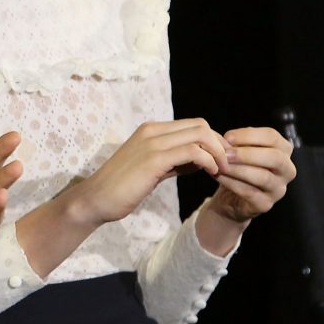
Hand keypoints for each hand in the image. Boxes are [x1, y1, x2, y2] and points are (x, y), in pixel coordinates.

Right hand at [72, 119, 228, 225]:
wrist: (97, 199)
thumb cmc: (123, 187)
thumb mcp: (153, 169)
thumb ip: (176, 161)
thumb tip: (202, 159)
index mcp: (151, 130)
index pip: (194, 124)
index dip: (213, 141)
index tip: (220, 161)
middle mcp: (153, 130)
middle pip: (201, 125)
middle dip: (220, 145)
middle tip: (226, 166)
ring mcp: (153, 143)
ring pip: (200, 134)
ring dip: (218, 153)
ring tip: (220, 171)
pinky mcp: (154, 159)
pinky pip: (193, 151)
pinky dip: (209, 161)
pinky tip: (210, 173)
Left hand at [207, 126, 295, 223]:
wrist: (230, 196)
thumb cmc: (238, 166)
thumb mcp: (238, 150)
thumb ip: (236, 143)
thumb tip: (226, 141)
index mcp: (282, 150)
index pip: (272, 137)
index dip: (249, 135)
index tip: (228, 137)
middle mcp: (286, 169)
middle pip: (275, 157)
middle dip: (248, 154)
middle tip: (226, 153)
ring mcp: (278, 189)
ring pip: (263, 177)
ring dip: (239, 169)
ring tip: (221, 165)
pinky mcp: (266, 204)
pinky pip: (251, 192)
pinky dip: (232, 183)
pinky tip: (219, 176)